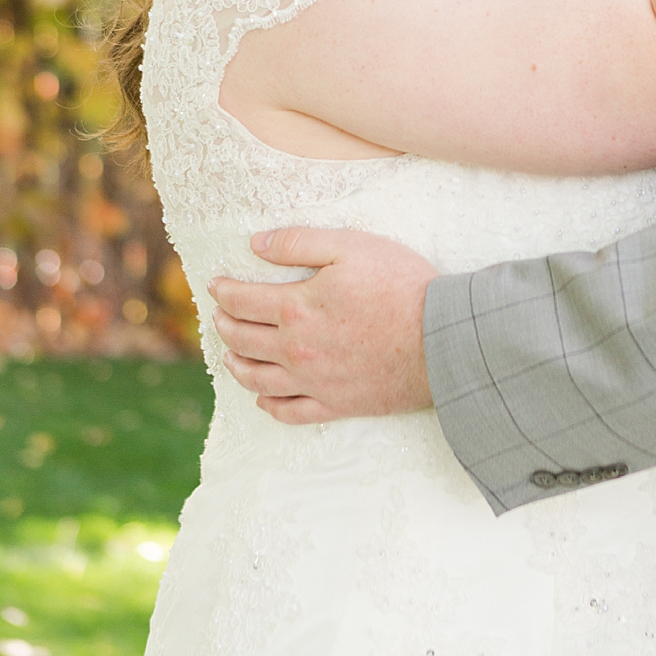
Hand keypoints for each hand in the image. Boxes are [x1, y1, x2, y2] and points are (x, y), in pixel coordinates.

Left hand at [208, 228, 437, 424]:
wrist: (441, 340)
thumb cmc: (401, 286)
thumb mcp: (351, 246)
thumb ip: (300, 243)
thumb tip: (256, 244)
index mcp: (296, 308)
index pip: (243, 300)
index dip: (223, 291)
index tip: (214, 284)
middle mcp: (296, 350)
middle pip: (243, 340)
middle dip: (223, 325)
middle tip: (216, 316)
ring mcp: (314, 382)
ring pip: (258, 380)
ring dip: (236, 366)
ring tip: (228, 356)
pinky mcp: (336, 405)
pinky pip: (290, 412)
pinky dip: (269, 406)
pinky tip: (263, 399)